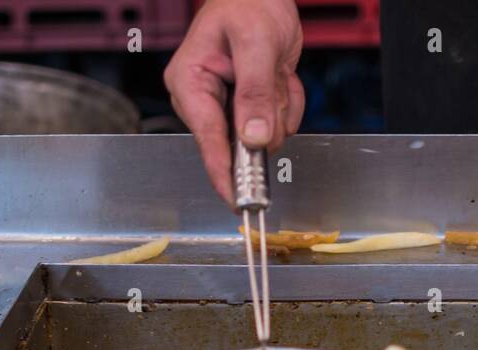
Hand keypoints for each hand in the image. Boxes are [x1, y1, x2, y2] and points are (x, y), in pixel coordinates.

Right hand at [164, 0, 304, 204]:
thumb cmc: (249, 1)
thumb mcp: (256, 42)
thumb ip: (255, 92)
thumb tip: (254, 138)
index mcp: (190, 83)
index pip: (207, 138)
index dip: (225, 172)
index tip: (237, 201)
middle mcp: (204, 99)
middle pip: (241, 141)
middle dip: (268, 114)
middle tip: (274, 79)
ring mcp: (227, 106)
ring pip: (266, 134)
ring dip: (281, 104)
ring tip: (276, 69)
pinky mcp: (248, 108)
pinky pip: (278, 124)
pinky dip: (288, 101)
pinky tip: (280, 74)